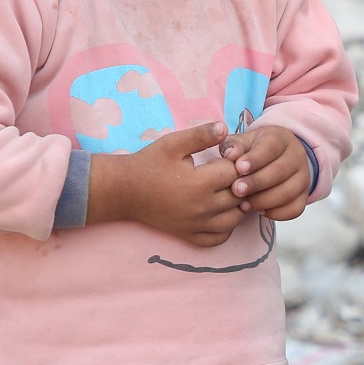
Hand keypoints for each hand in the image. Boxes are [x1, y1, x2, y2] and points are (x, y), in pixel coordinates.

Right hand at [87, 120, 245, 246]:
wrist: (124, 190)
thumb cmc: (149, 163)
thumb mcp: (173, 143)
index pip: (236, 172)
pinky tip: (220, 212)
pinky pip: (219, 238)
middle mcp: (202, 208)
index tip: (225, 157)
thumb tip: (225, 127)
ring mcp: (197, 224)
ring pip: (235, 219)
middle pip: (239, 196)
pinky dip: (226, 227)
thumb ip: (200, 135)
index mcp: (200, 183)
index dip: (235, 162)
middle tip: (229, 173)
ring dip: (237, 205)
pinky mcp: (189, 235)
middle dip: (239, 182)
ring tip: (227, 190)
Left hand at [221, 124, 312, 219]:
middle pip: (281, 171)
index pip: (271, 147)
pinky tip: (259, 211)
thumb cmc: (255, 151)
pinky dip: (276, 213)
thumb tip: (230, 154)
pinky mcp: (304, 196)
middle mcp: (297, 156)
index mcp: (281, 139)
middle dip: (257, 183)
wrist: (277, 159)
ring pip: (289, 192)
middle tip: (236, 190)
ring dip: (264, 201)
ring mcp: (303, 177)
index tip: (239, 168)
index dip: (255, 159)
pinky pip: (295, 209)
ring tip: (243, 205)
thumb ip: (234, 146)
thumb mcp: (244, 142)